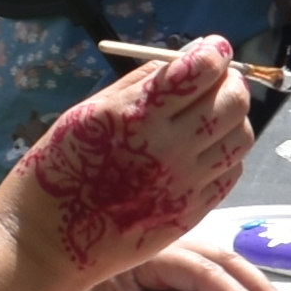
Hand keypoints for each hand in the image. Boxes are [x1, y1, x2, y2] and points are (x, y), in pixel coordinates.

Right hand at [6, 42, 255, 286]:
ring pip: (241, 137)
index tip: (215, 48)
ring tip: (210, 117)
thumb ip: (138, 85)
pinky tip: (202, 151)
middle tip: (216, 80)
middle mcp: (168, 150)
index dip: (215, 52)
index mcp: (137, 117)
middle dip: (230, 81)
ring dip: (233, 118)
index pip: (201, 71)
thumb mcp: (86, 113)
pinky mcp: (191, 212)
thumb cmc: (59, 170)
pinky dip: (226, 154)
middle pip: (233, 102)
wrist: (49, 241)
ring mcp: (184, 184)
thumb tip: (182, 61)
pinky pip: (231, 172)